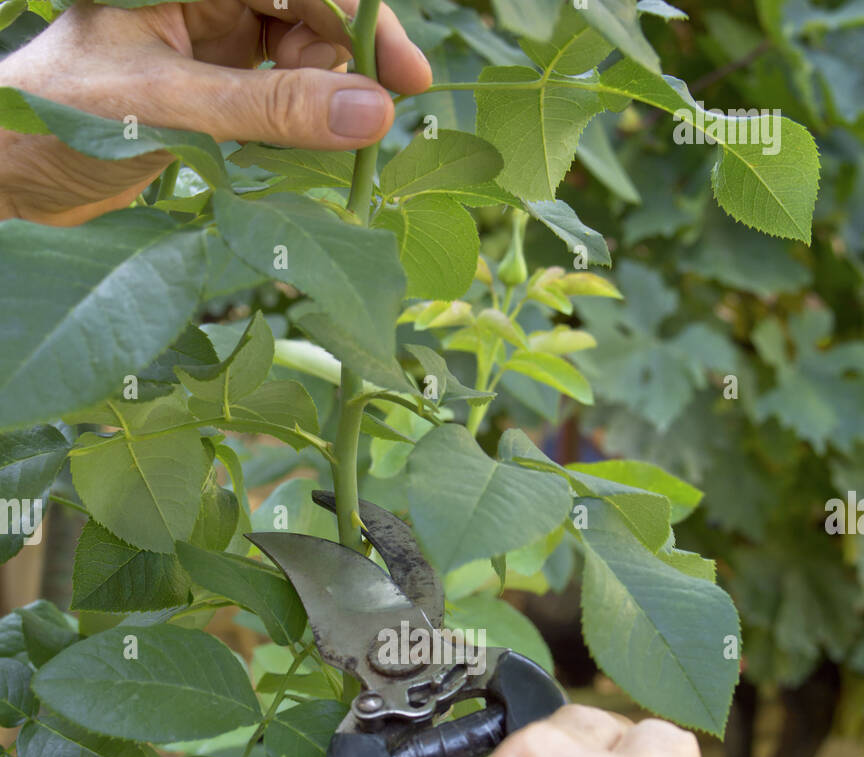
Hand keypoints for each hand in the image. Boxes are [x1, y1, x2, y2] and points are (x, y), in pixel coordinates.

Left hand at [0, 0, 430, 223]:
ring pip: (298, 60)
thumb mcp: (174, 110)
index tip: (405, 80)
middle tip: (378, 127)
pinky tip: (306, 158)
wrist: (16, 175)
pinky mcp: (210, 89)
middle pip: (308, 15)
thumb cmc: (64, 121)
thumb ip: (271, 110)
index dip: (360, 23)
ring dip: (324, 104)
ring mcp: (209, 42)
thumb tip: (371, 114)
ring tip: (333, 154)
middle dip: (348, 69)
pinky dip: (298, 127)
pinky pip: (276, 97)